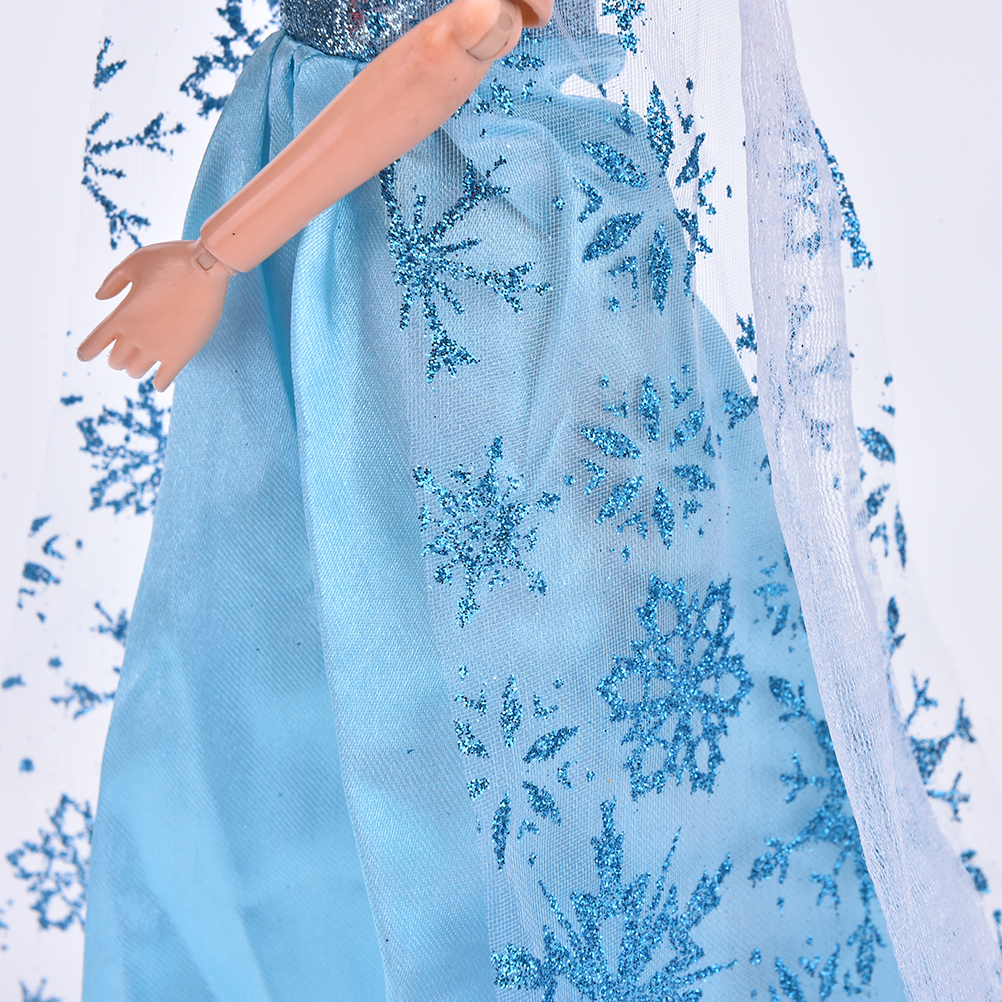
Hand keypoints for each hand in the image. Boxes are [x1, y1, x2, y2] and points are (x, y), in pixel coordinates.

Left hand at [77, 239, 232, 390]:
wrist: (206, 268)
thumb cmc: (171, 260)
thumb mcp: (134, 262)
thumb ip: (113, 281)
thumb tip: (100, 298)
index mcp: (121, 316)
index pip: (92, 345)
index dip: (87, 352)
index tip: (86, 354)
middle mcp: (136, 336)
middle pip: (115, 362)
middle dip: (118, 356)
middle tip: (126, 349)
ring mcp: (159, 348)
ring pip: (136, 372)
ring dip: (136, 367)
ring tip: (144, 359)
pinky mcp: (181, 355)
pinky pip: (164, 380)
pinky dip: (159, 383)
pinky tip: (160, 380)